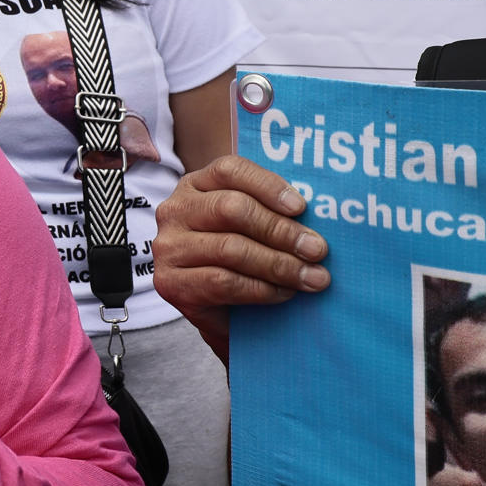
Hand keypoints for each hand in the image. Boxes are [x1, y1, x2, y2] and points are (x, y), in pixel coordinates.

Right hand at [152, 154, 327, 363]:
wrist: (223, 316)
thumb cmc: (245, 264)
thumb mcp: (255, 229)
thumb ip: (273, 213)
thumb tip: (318, 214)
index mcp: (196, 186)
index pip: (229, 170)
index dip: (268, 186)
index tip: (302, 208)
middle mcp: (175, 210)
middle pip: (232, 209)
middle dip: (281, 231)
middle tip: (317, 250)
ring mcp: (168, 247)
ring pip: (230, 248)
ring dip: (279, 264)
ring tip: (311, 278)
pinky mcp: (171, 283)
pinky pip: (222, 281)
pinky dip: (261, 289)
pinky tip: (284, 293)